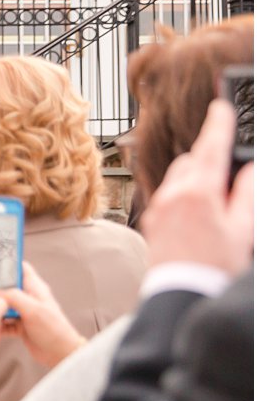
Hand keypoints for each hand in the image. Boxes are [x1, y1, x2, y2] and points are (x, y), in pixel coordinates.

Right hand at [0, 263, 84, 367]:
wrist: (60, 354)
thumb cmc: (53, 330)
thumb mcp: (33, 310)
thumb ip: (14, 297)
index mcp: (35, 289)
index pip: (21, 269)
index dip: (7, 264)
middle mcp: (28, 298)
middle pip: (7, 287)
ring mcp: (23, 312)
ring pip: (3, 306)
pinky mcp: (19, 325)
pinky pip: (3, 322)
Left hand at [140, 99, 254, 273]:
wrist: (180, 294)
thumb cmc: (215, 266)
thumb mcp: (243, 229)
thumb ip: (247, 193)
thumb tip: (248, 169)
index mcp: (198, 193)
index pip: (210, 148)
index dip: (218, 124)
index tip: (221, 106)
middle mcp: (172, 195)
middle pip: (192, 161)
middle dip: (209, 158)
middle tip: (229, 171)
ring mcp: (158, 208)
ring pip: (178, 176)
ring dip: (196, 175)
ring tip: (216, 198)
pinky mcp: (152, 221)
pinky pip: (168, 194)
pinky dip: (184, 192)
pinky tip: (199, 212)